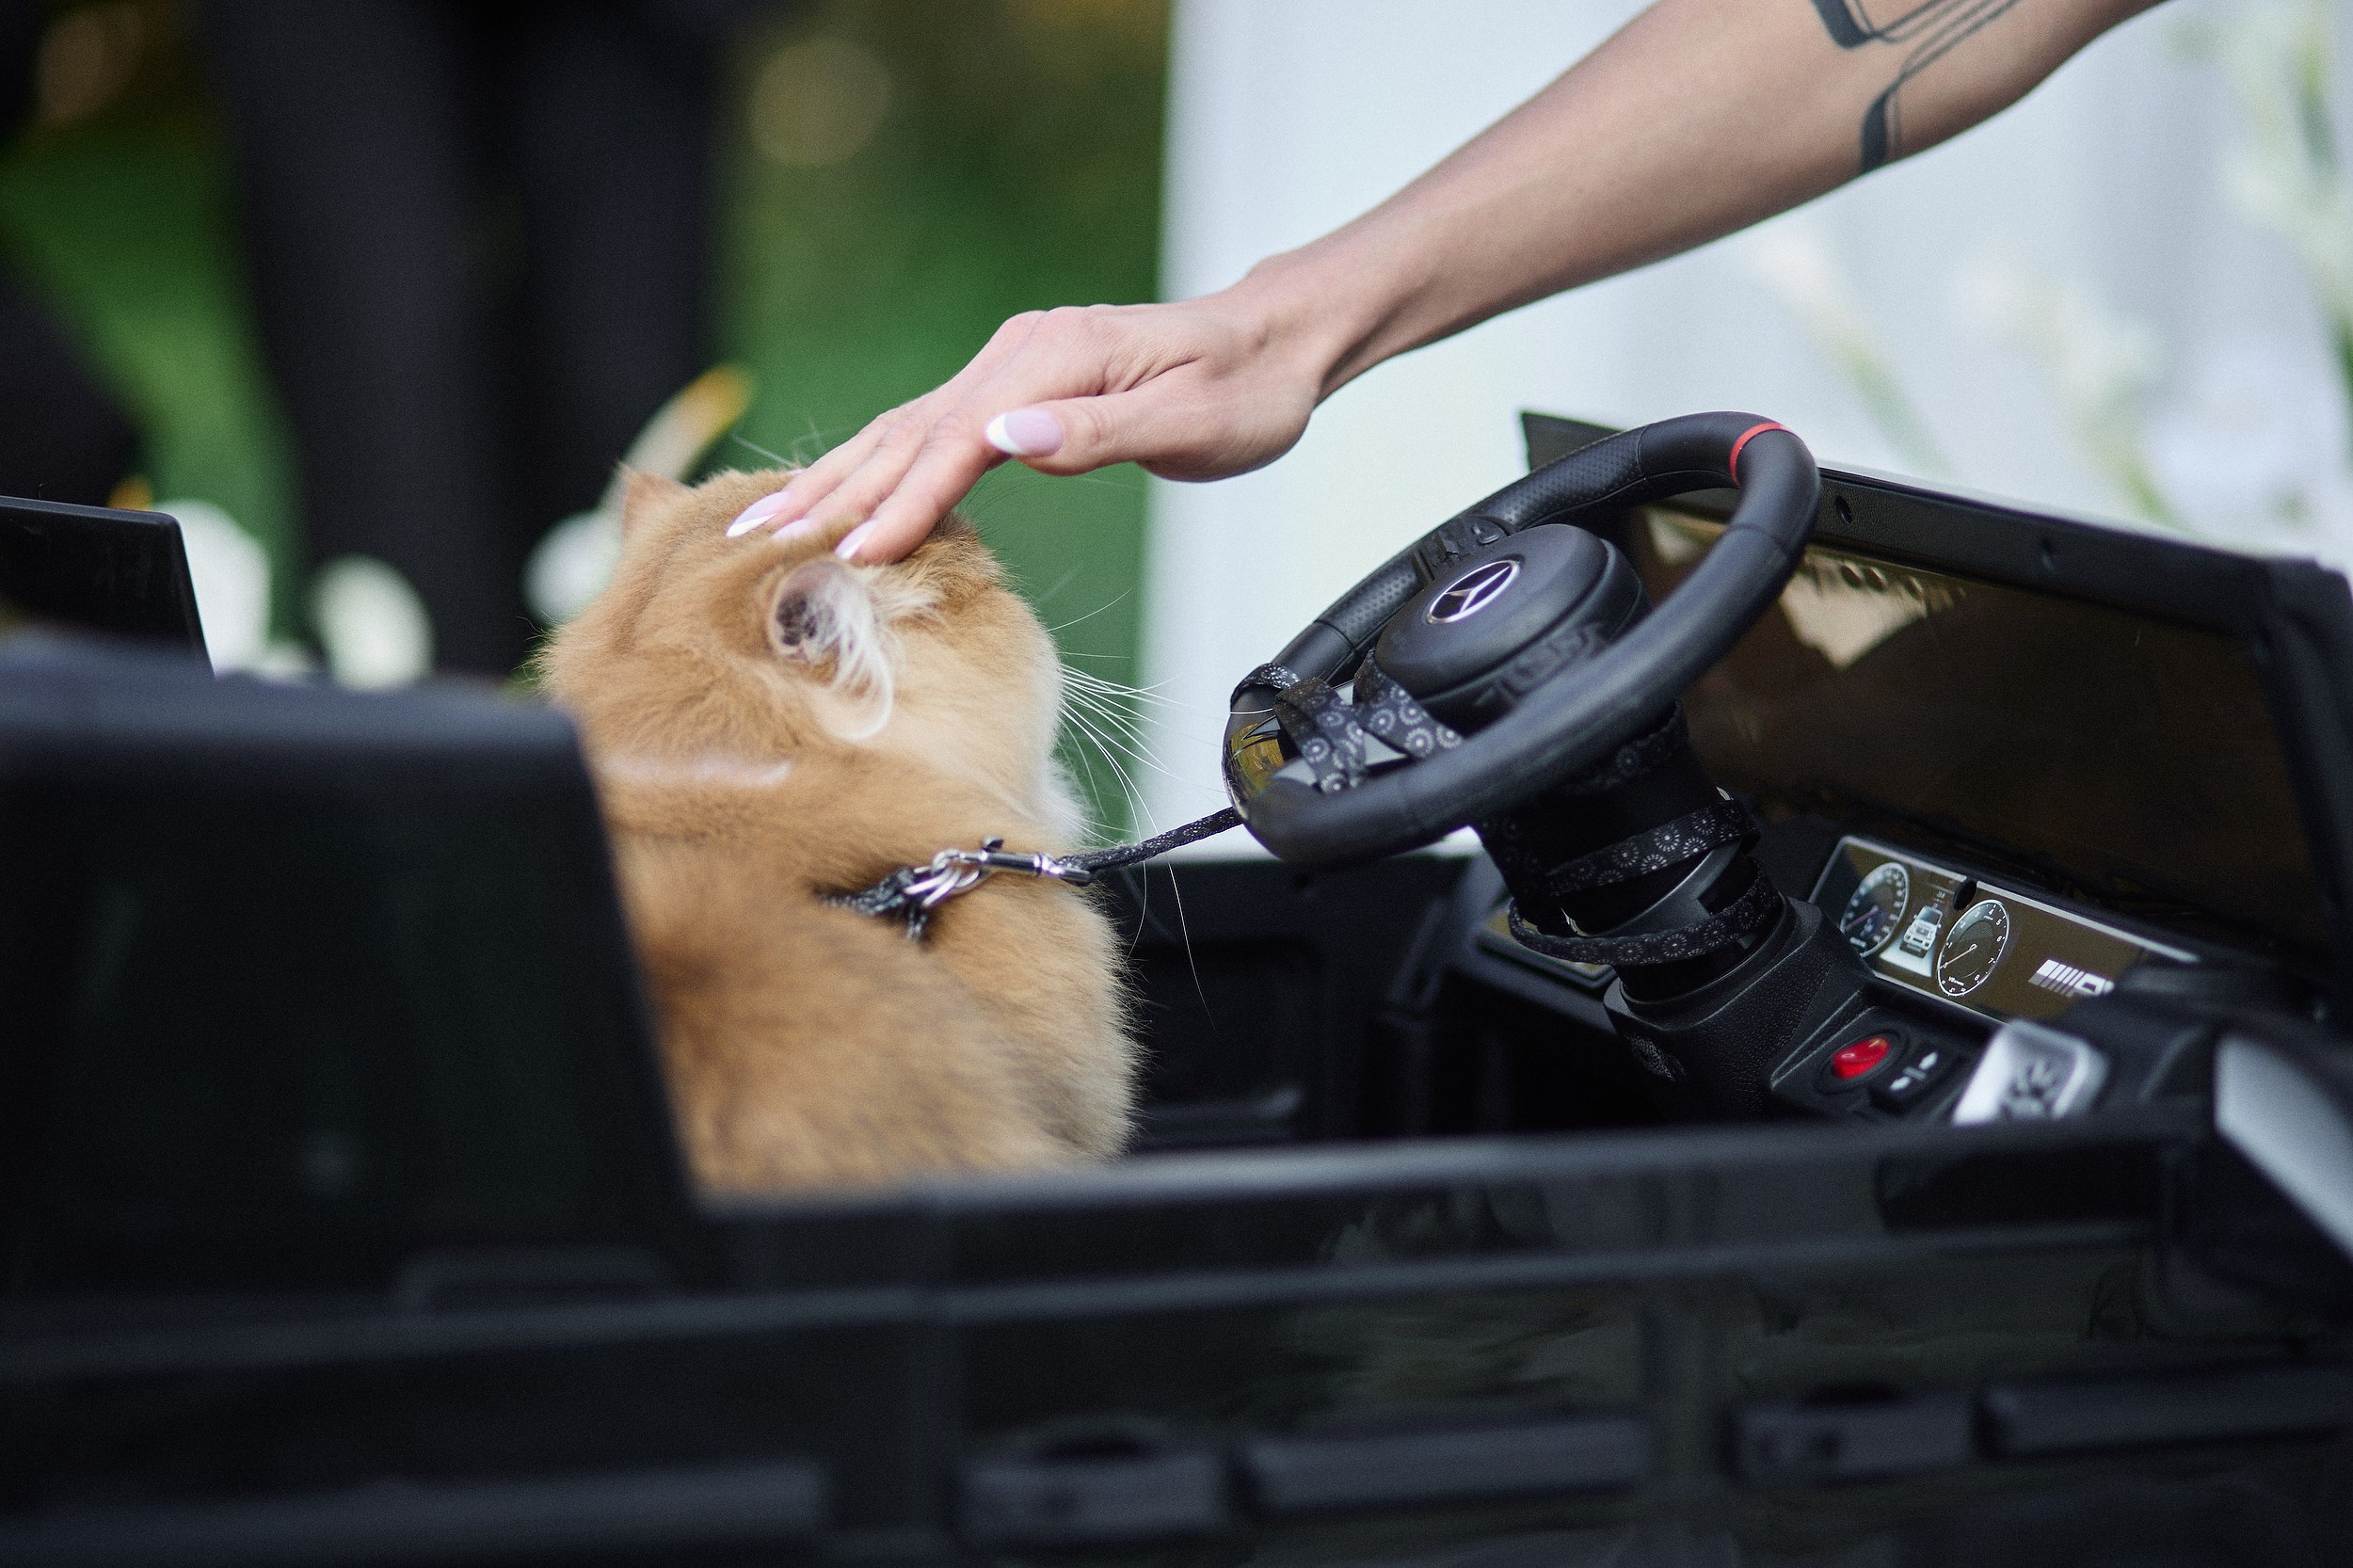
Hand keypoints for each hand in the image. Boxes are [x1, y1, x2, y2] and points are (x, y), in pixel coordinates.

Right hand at [726, 282, 1332, 562]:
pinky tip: (838, 496)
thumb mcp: (1189, 421)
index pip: (957, 441)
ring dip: (835, 478)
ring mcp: (1009, 365)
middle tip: (754, 539)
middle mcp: (1016, 352)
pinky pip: (929, 431)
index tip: (853, 553)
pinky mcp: (1013, 384)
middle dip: (830, 489)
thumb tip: (1006, 437)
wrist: (1272, 344)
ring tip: (766, 521)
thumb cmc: (1244, 390)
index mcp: (1051, 357)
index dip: (903, 501)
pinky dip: (877, 467)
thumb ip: (1095, 431)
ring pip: (904, 429)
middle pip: (906, 431)